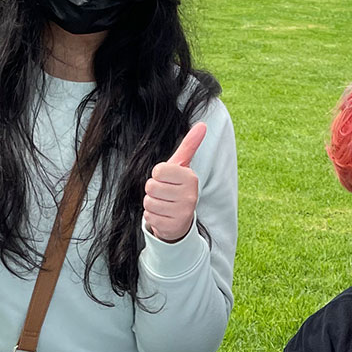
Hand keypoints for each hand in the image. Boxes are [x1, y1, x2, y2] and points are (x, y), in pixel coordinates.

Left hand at [143, 123, 206, 241]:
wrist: (180, 219)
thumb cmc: (177, 187)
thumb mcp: (182, 166)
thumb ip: (189, 145)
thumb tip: (202, 124)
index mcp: (191, 178)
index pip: (158, 171)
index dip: (158, 175)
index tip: (168, 180)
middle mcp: (190, 195)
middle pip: (151, 186)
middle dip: (153, 190)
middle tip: (165, 194)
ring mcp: (182, 213)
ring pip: (148, 202)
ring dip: (151, 203)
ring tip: (164, 204)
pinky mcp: (173, 227)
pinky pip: (149, 216)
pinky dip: (152, 216)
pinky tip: (163, 216)